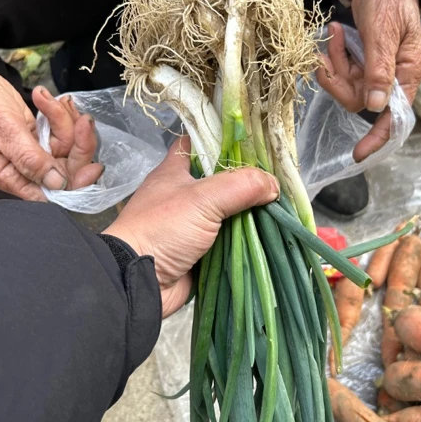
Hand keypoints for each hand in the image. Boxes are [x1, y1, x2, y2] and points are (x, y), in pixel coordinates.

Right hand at [0, 52, 102, 199]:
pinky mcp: (37, 136)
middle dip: (78, 142)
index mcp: (10, 177)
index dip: (75, 182)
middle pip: (65, 167)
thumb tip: (57, 183)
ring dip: (66, 119)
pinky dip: (59, 113)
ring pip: (66, 145)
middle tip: (84, 119)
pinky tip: (46, 98)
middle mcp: (23, 169)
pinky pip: (60, 130)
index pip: (51, 192)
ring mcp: (32, 152)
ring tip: (54, 100)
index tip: (94, 167)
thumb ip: (31, 159)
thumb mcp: (4, 132)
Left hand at [104, 136, 279, 317]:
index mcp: (174, 172)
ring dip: (250, 214)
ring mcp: (190, 225)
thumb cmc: (162, 229)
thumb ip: (240, 186)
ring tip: (281, 208)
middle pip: (220, 180)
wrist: (139, 282)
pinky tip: (269, 235)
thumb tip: (273, 185)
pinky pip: (228, 241)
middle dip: (246, 181)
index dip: (223, 139)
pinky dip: (245, 240)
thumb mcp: (202, 198)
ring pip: (227, 212)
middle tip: (278, 179)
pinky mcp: (199, 251)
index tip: (254, 142)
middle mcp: (182, 195)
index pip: (198, 144)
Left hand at [317, 0, 420, 161]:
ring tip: (333, 34)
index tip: (358, 154)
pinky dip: (335, 55)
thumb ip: (378, 68)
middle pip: (361, 98)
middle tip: (327, 53)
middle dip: (340, 79)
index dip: (377, 137)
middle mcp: (395, 74)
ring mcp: (378, 67)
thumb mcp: (382, 31)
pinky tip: (334, 33)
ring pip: (348, 84)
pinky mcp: (364, 58)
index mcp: (409, 70)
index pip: (395, 115)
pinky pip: (344, 70)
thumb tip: (376, 107)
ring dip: (335, 63)